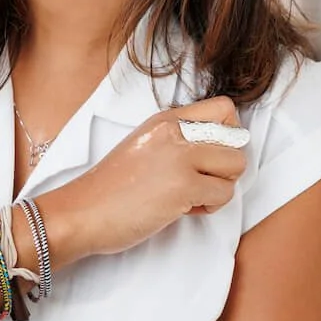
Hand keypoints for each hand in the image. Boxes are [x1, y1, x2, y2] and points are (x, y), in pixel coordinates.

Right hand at [43, 96, 247, 259]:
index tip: (209, 156)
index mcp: (166, 119)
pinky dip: (209, 207)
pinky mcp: (184, 186)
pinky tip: (181, 208)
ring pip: (236, 166)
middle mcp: (175, 131)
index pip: (225, 108)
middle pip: (237, 139)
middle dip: (225, 167)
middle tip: (199, 181)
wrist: (82, 212)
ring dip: (219, 187)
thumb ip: (178, 141)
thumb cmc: (110, 188)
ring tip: (191, 196)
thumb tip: (218, 151)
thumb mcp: (145, 146)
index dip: (228, 135)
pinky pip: (224, 194)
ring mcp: (180, 157)